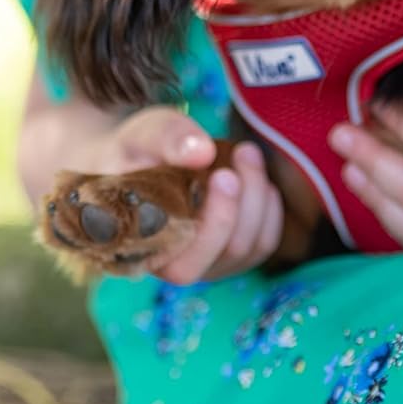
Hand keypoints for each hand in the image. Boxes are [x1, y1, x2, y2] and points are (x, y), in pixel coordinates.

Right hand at [90, 107, 284, 284]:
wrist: (132, 164)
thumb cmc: (134, 153)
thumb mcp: (141, 135)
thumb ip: (165, 137)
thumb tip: (202, 151)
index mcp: (146, 253)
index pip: (189, 264)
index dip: (217, 223)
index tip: (224, 173)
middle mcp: (177, 268)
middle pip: (231, 251)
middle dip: (247, 199)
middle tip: (245, 150)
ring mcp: (208, 265)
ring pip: (253, 247)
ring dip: (260, 197)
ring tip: (247, 152)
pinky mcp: (229, 255)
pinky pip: (265, 242)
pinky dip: (270, 208)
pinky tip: (257, 177)